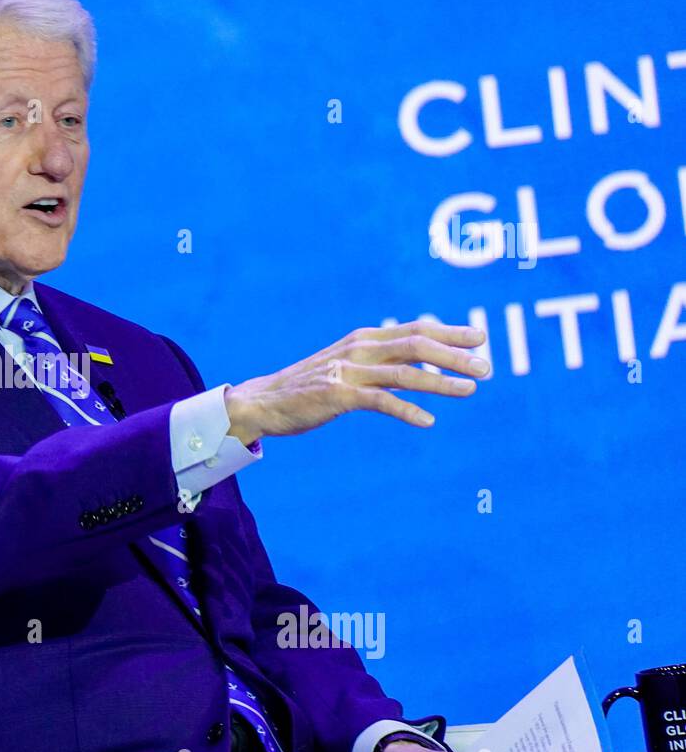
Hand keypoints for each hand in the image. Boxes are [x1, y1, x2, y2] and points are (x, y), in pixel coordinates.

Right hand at [223, 320, 488, 443]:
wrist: (264, 401)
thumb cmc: (309, 386)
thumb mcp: (347, 366)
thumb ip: (379, 363)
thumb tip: (418, 366)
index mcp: (364, 339)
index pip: (415, 330)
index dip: (450, 332)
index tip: (480, 338)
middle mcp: (359, 349)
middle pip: (416, 345)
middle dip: (455, 354)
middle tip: (486, 367)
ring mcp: (348, 372)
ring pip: (404, 372)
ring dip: (441, 381)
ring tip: (471, 390)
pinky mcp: (338, 395)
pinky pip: (380, 401)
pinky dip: (407, 410)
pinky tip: (429, 421)